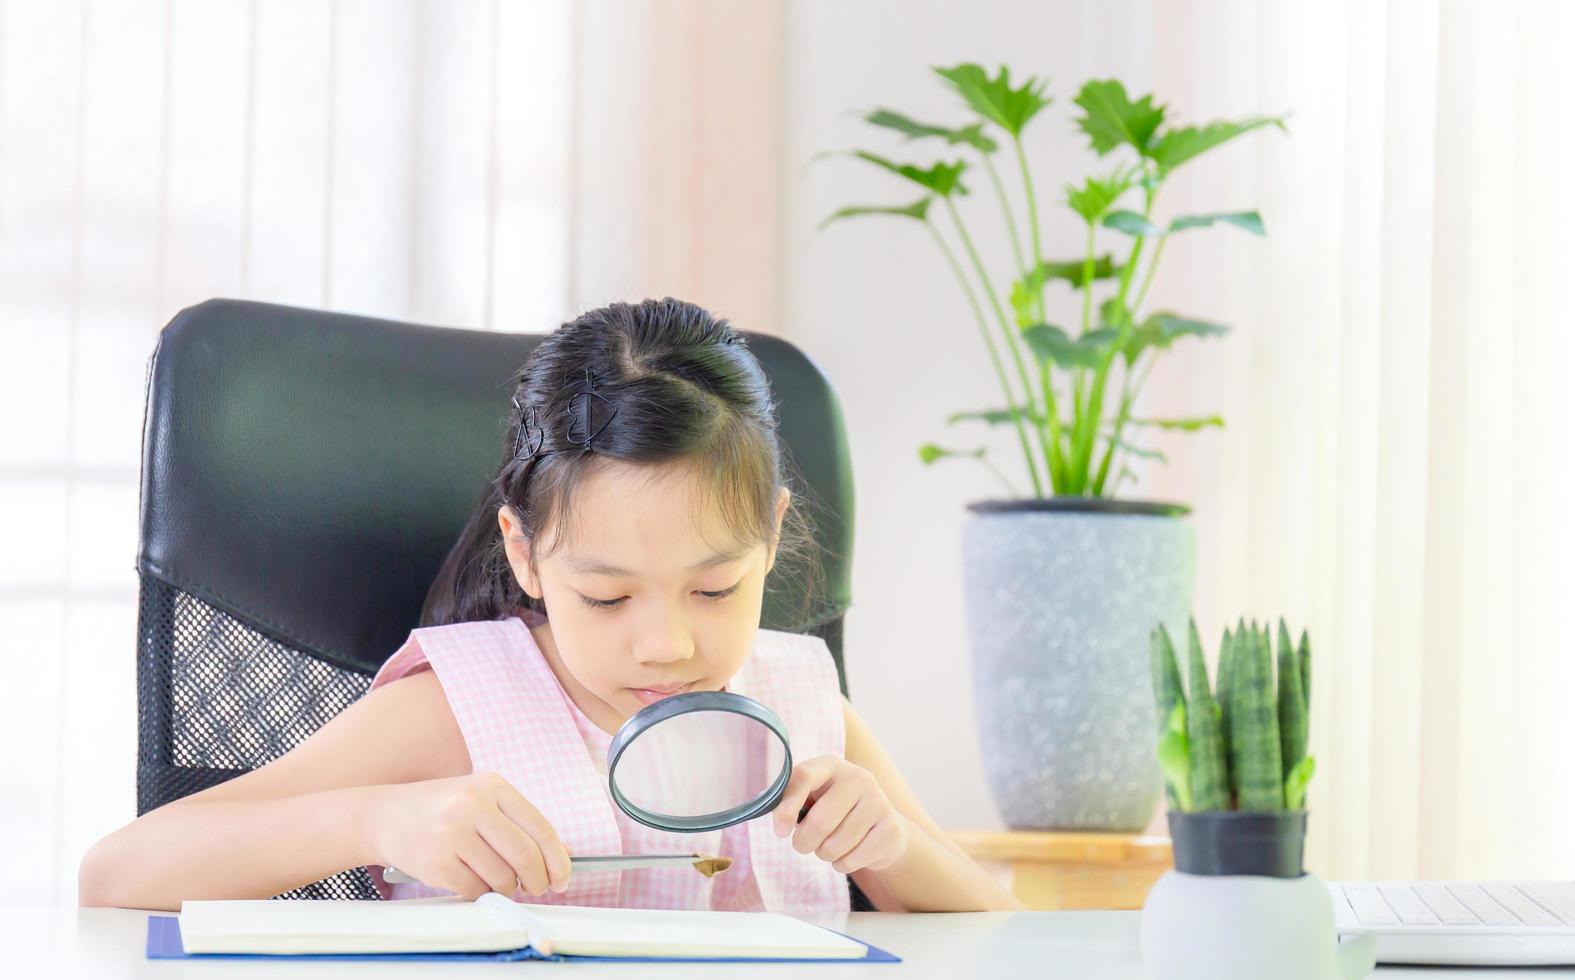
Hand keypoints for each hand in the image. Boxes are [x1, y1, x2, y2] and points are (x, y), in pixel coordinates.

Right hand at [368, 772, 570, 898]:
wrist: (385, 815)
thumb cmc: (441, 809)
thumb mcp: (482, 801)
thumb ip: (520, 824)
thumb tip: (564, 853)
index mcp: (492, 786)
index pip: (540, 827)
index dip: (558, 859)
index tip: (563, 878)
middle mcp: (472, 806)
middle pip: (525, 855)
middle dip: (538, 880)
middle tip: (537, 888)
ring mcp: (452, 834)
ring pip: (502, 877)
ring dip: (507, 888)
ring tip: (498, 880)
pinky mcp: (435, 862)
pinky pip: (475, 890)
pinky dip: (481, 893)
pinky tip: (473, 881)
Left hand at [770, 756, 909, 874]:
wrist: (881, 828)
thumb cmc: (835, 812)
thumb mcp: (814, 798)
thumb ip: (792, 803)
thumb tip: (780, 821)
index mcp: (831, 765)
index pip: (803, 777)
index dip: (786, 807)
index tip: (780, 831)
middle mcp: (858, 777)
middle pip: (819, 821)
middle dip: (804, 843)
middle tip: (803, 845)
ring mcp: (878, 801)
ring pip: (835, 845)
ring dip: (824, 854)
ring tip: (829, 846)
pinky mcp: (891, 829)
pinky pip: (851, 860)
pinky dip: (841, 864)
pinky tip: (849, 852)